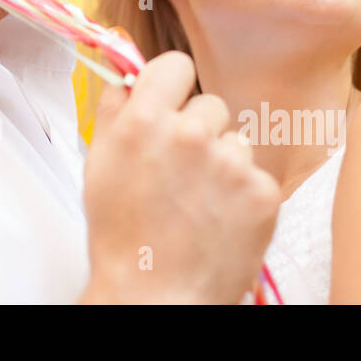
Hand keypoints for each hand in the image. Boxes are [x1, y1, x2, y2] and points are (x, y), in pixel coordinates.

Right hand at [79, 51, 279, 303]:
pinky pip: (256, 176)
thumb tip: (125, 79)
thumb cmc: (121, 237)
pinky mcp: (262, 192)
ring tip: (199, 204)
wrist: (155, 295)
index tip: (171, 105)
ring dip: (222, 164)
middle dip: (198, 131)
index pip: (176, 64)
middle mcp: (191, 133)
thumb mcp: (98, 165)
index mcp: (146, 120)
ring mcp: (231, 162)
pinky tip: (219, 221)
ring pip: (235, 142)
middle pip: (210, 105)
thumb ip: (112, 112)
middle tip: (180, 172)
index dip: (173, 85)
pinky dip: (242, 197)